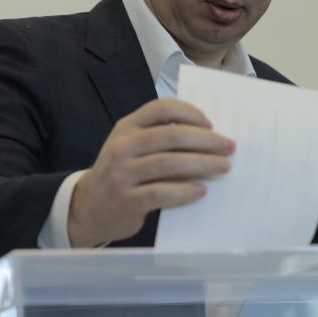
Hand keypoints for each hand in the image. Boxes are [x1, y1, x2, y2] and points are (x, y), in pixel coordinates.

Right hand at [67, 98, 233, 247]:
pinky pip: (162, 193)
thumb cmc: (122, 173)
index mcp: (127, 127)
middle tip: (229, 147)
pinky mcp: (126, 200)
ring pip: (169, 163)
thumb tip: (208, 137)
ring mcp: (122, 173)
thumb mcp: (132, 148)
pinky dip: (185, 191)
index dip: (190, 113)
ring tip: (223, 167)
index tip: (211, 124)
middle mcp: (122, 146)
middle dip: (206, 140)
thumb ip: (160, 139)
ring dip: (202, 164)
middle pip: (171, 136)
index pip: (161, 108)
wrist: (88, 207)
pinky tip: (201, 190)